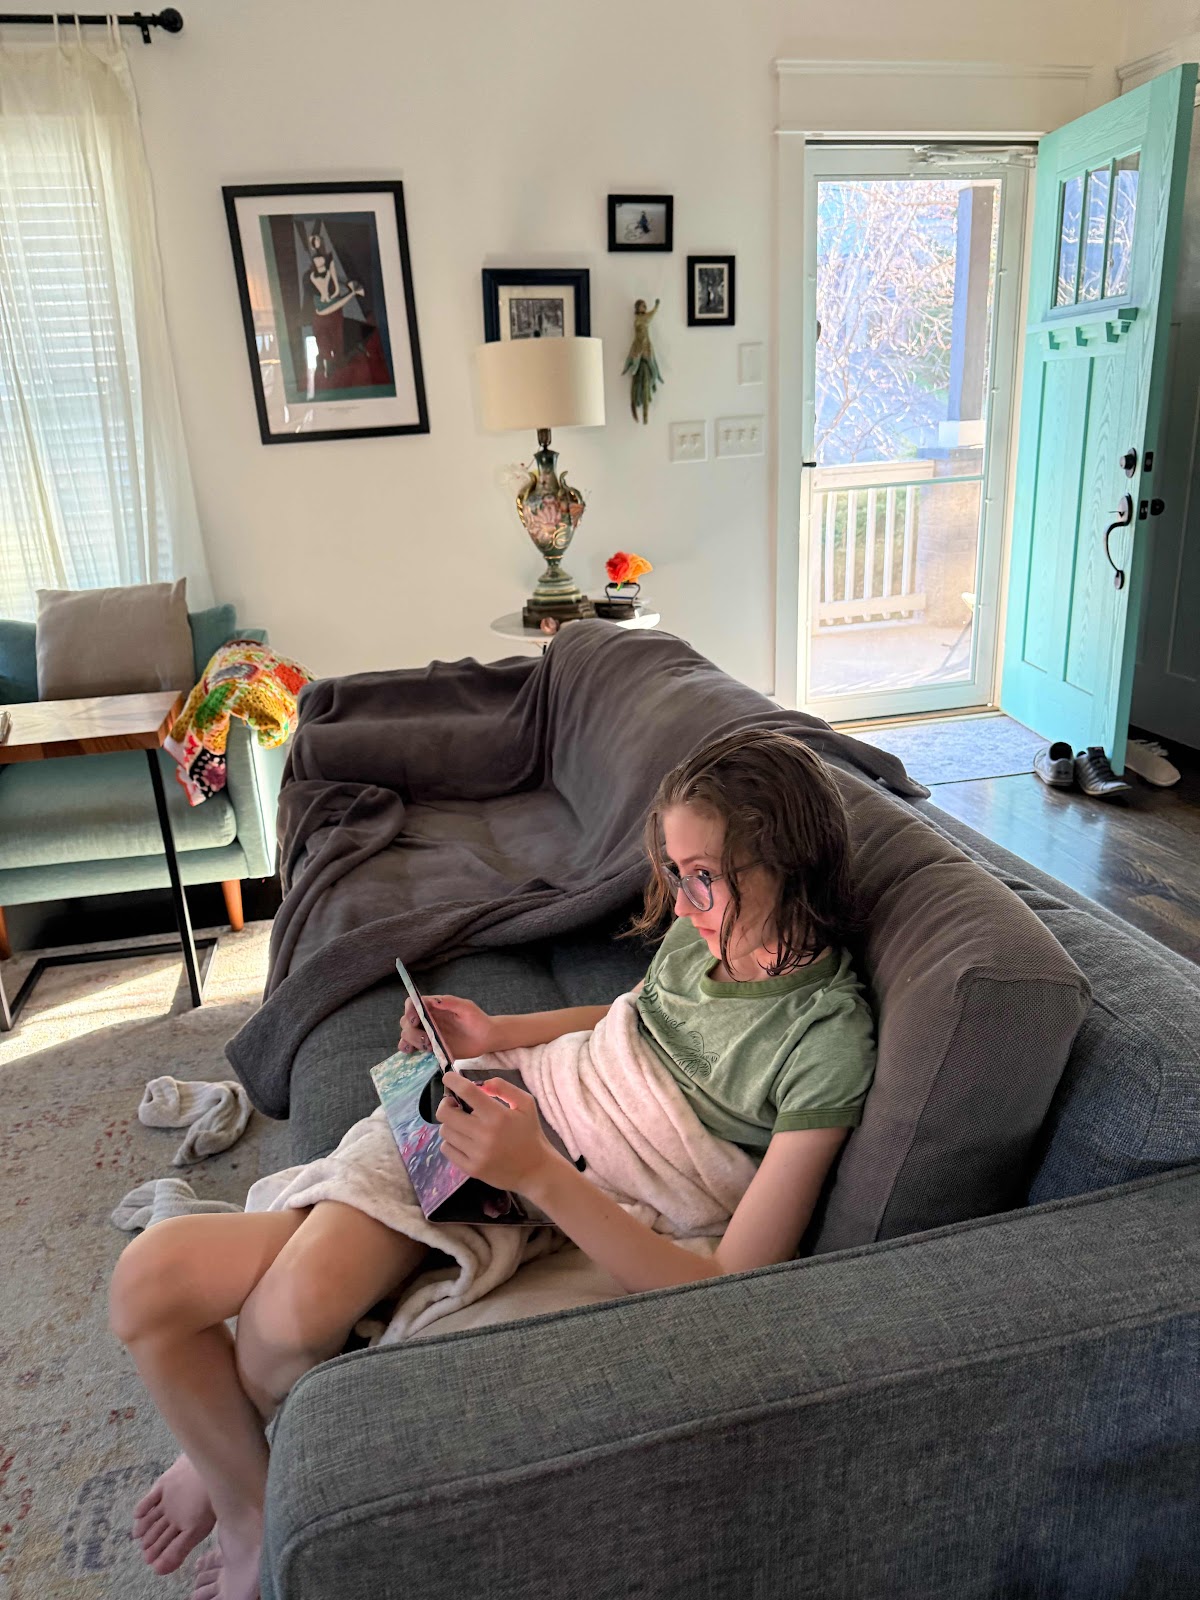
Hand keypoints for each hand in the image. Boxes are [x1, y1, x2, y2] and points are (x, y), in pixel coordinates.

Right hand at [398, 994, 495, 1058]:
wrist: (485, 1038)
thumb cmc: (477, 1019)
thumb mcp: (467, 1008)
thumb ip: (451, 1002)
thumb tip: (435, 1000)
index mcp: (433, 1007)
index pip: (412, 1004)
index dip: (409, 1010)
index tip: (415, 1020)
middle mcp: (426, 1019)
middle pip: (406, 1021)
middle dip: (411, 1031)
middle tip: (427, 1039)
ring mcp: (426, 1034)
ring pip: (406, 1035)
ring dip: (411, 1041)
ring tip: (427, 1047)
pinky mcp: (429, 1048)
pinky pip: (412, 1049)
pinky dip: (409, 1050)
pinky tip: (416, 1053)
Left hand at [435, 1072, 556, 1192]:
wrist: (535, 1171)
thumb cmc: (530, 1134)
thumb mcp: (526, 1104)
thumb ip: (504, 1088)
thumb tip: (480, 1084)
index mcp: (498, 1115)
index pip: (466, 1091)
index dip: (452, 1080)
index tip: (448, 1077)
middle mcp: (484, 1134)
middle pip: (445, 1113)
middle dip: (446, 1103)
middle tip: (454, 1104)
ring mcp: (476, 1154)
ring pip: (445, 1131)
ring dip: (450, 1123)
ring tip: (462, 1124)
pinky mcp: (471, 1169)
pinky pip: (447, 1149)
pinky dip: (451, 1141)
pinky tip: (463, 1140)